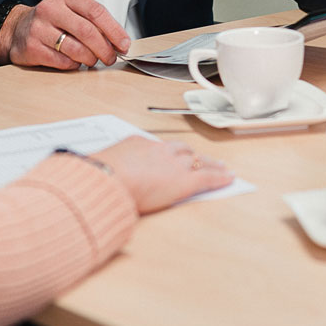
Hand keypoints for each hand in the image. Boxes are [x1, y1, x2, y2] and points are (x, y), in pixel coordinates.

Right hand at [0, 0, 130, 69]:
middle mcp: (51, 9)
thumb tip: (118, 41)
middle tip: (110, 57)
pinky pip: (62, 61)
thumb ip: (93, 22)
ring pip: (75, 48)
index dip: (114, 30)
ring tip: (92, 60)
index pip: (96, 11)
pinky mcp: (32, 47)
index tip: (124, 43)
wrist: (18, 28)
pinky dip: (73, 65)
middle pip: (87, 31)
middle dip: (104, 48)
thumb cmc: (51, 21)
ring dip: (89, 58)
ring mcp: (39, 28)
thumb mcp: (72, 11)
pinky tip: (74, 61)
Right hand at [92, 138, 233, 211]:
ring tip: (220, 166)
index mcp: (137, 143)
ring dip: (210, 163)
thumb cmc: (98, 175)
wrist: (107, 179)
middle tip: (201, 157)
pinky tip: (228, 179)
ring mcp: (173, 164)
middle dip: (192, 154)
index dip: (168, 152)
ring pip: (197, 161)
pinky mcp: (184, 181)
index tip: (170, 155)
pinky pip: (207, 178)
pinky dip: (220, 177)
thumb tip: (97, 173)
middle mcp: (159, 150)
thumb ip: (106, 168)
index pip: (157, 146)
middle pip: (181, 149)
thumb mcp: (100, 166)